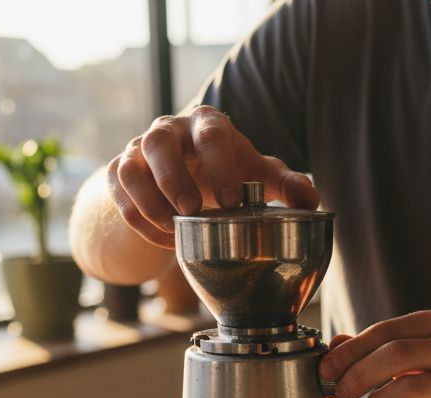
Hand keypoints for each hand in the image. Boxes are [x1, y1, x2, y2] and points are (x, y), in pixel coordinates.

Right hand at [107, 105, 318, 247]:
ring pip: (130, 168)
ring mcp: (138, 149)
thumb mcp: (259, 175)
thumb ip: (287, 185)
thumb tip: (310, 201)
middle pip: (159, 142)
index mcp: (208, 124)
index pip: (211, 134)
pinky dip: (139, 220)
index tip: (231, 201)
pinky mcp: (119, 173)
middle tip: (193, 212)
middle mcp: (169, 130)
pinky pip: (119, 194)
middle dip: (174, 179)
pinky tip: (165, 240)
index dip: (219, 166)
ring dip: (150, 203)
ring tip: (175, 231)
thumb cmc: (228, 171)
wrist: (185, 178)